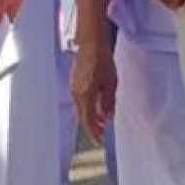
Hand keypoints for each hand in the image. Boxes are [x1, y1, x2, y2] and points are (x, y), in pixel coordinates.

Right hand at [70, 28, 117, 144]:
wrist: (90, 43)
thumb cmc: (102, 60)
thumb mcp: (111, 82)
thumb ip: (108, 101)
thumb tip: (107, 116)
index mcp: (85, 95)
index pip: (88, 120)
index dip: (94, 132)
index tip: (99, 141)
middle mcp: (76, 93)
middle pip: (83, 116)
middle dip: (92, 126)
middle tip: (102, 133)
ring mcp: (73, 87)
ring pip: (81, 108)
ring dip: (90, 117)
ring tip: (102, 122)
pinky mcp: (74, 82)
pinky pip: (80, 100)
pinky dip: (88, 107)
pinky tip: (97, 107)